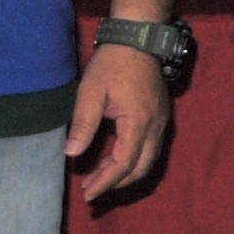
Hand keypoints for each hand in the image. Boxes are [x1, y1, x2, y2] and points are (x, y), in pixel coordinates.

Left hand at [66, 41, 172, 203]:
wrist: (139, 39)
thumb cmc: (112, 64)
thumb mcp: (90, 92)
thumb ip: (83, 124)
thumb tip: (71, 154)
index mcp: (138, 122)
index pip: (123, 164)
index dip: (105, 182)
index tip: (86, 194)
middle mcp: (156, 127)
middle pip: (140, 169)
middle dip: (115, 183)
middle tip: (90, 189)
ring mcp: (162, 123)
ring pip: (148, 161)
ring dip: (124, 173)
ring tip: (99, 177)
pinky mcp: (162, 117)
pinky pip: (151, 148)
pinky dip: (133, 160)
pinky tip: (114, 159)